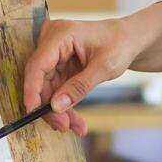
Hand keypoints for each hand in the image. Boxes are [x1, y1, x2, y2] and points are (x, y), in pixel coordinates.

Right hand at [23, 18, 138, 135]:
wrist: (129, 40)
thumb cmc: (120, 44)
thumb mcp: (104, 67)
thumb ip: (79, 86)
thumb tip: (56, 106)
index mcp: (60, 34)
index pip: (38, 65)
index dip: (32, 90)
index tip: (32, 112)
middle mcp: (51, 42)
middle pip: (40, 79)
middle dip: (50, 106)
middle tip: (63, 126)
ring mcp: (54, 55)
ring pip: (47, 89)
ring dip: (59, 110)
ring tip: (75, 127)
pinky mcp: (58, 66)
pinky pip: (56, 90)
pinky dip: (65, 106)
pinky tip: (75, 122)